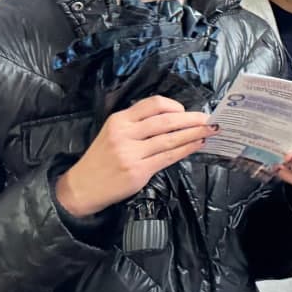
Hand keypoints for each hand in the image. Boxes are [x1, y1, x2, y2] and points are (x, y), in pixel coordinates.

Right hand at [55, 96, 215, 217]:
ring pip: (170, 139)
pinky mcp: (139, 171)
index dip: (174, 106)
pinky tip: (196, 145)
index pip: (152, 104)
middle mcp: (125, 134)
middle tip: (209, 119)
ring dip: (194, 134)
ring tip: (209, 131)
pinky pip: (169, 157)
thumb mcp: (113, 132)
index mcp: (119, 120)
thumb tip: (174, 117)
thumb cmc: (102, 158)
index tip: (185, 110)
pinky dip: (186, 149)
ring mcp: (131, 153)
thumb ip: (138, 123)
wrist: (82, 186)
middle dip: (191, 119)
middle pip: (166, 121)